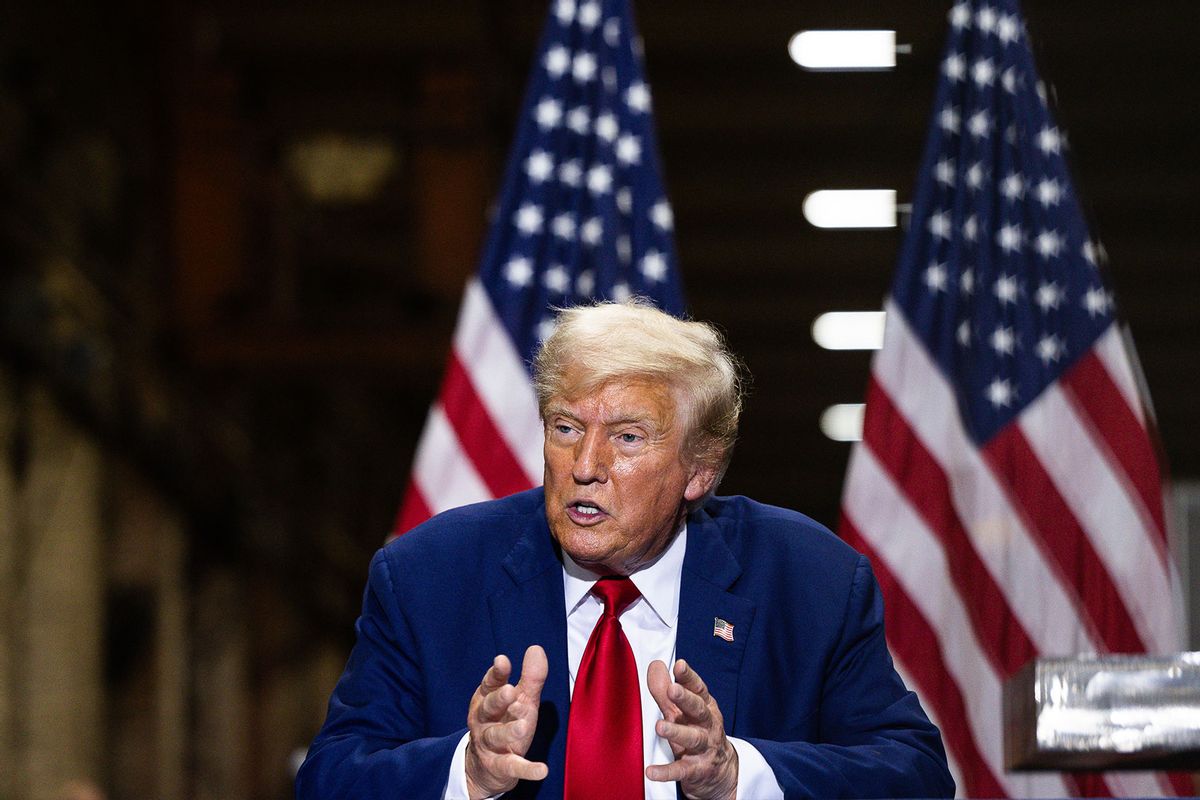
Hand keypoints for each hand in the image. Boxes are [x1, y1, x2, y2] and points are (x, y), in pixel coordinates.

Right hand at [464, 645, 548, 799]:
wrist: (489, 764)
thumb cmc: (507, 721)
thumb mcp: (521, 699)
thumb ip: (530, 677)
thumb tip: (536, 648)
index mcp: (487, 699)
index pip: (489, 684)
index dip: (496, 673)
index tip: (503, 661)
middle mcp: (484, 720)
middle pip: (489, 708)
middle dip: (498, 700)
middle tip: (510, 691)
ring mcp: (489, 744)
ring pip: (496, 736)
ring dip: (509, 731)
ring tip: (523, 726)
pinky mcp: (500, 766)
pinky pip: (512, 767)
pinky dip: (527, 770)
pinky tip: (542, 770)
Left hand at [646, 659, 738, 799]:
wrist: (721, 772)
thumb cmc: (697, 732)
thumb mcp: (682, 711)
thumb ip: (666, 690)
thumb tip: (655, 666)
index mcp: (705, 707)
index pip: (698, 689)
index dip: (689, 677)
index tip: (679, 665)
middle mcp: (707, 725)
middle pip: (698, 710)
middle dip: (686, 699)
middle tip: (673, 690)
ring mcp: (704, 748)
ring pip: (692, 739)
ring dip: (677, 732)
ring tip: (660, 726)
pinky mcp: (696, 770)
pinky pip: (681, 770)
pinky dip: (666, 771)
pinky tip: (651, 771)